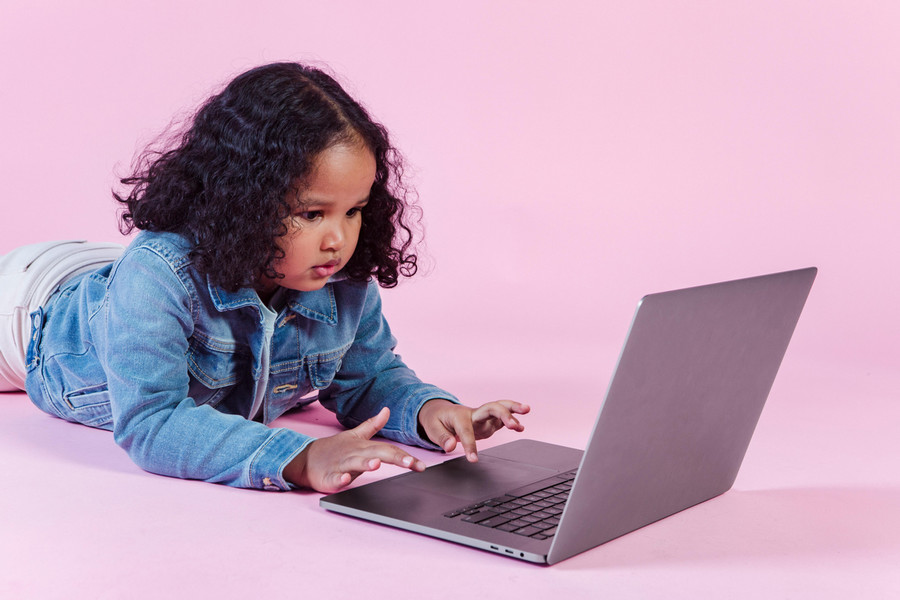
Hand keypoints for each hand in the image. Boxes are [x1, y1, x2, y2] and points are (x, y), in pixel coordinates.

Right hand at [284, 407, 425, 492]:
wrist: (307, 458)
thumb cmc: (335, 449)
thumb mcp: (355, 435)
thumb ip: (373, 424)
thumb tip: (387, 410)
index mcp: (364, 446)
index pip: (388, 450)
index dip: (405, 456)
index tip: (420, 465)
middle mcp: (355, 454)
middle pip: (377, 454)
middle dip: (394, 458)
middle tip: (410, 463)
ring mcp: (341, 465)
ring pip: (355, 464)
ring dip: (365, 464)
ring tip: (376, 464)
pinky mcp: (329, 477)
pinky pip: (335, 479)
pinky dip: (339, 479)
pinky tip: (345, 480)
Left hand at [418, 399, 529, 462]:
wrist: (439, 411)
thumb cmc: (436, 419)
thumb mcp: (432, 428)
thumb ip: (442, 437)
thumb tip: (451, 446)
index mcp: (459, 416)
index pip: (467, 431)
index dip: (470, 446)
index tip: (473, 460)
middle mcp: (474, 413)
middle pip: (491, 408)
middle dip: (503, 414)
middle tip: (514, 425)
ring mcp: (482, 416)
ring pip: (500, 408)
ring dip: (513, 409)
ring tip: (527, 409)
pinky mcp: (488, 421)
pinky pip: (501, 419)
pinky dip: (513, 420)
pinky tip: (521, 427)